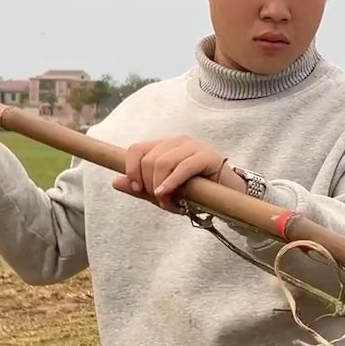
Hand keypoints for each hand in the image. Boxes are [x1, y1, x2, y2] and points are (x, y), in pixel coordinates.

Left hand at [111, 135, 245, 211]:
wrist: (229, 196)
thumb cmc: (196, 193)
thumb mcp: (163, 192)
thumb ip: (140, 188)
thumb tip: (115, 182)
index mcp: (164, 146)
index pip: (136, 149)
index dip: (132, 170)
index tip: (138, 189)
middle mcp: (177, 141)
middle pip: (148, 160)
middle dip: (149, 185)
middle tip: (162, 202)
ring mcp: (193, 146)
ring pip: (162, 163)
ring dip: (161, 188)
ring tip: (171, 204)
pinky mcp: (207, 156)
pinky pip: (183, 167)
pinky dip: (171, 182)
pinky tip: (168, 194)